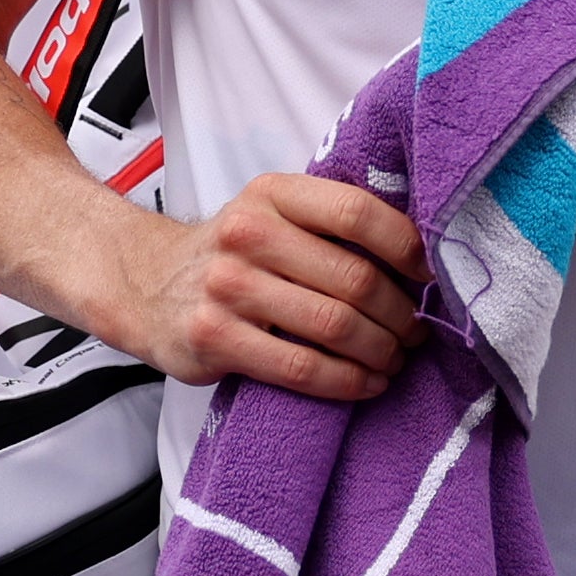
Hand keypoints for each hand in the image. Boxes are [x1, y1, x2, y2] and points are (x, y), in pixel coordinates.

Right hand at [114, 173, 428, 400]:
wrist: (143, 283)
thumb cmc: (233, 251)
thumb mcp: (273, 213)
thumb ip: (330, 221)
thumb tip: (421, 253)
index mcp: (273, 193)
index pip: (358, 213)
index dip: (407, 247)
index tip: (431, 276)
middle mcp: (248, 233)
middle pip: (354, 278)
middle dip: (400, 313)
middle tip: (418, 331)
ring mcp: (227, 287)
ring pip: (334, 326)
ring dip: (380, 350)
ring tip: (396, 358)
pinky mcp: (214, 339)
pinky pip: (301, 368)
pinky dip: (347, 381)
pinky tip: (367, 383)